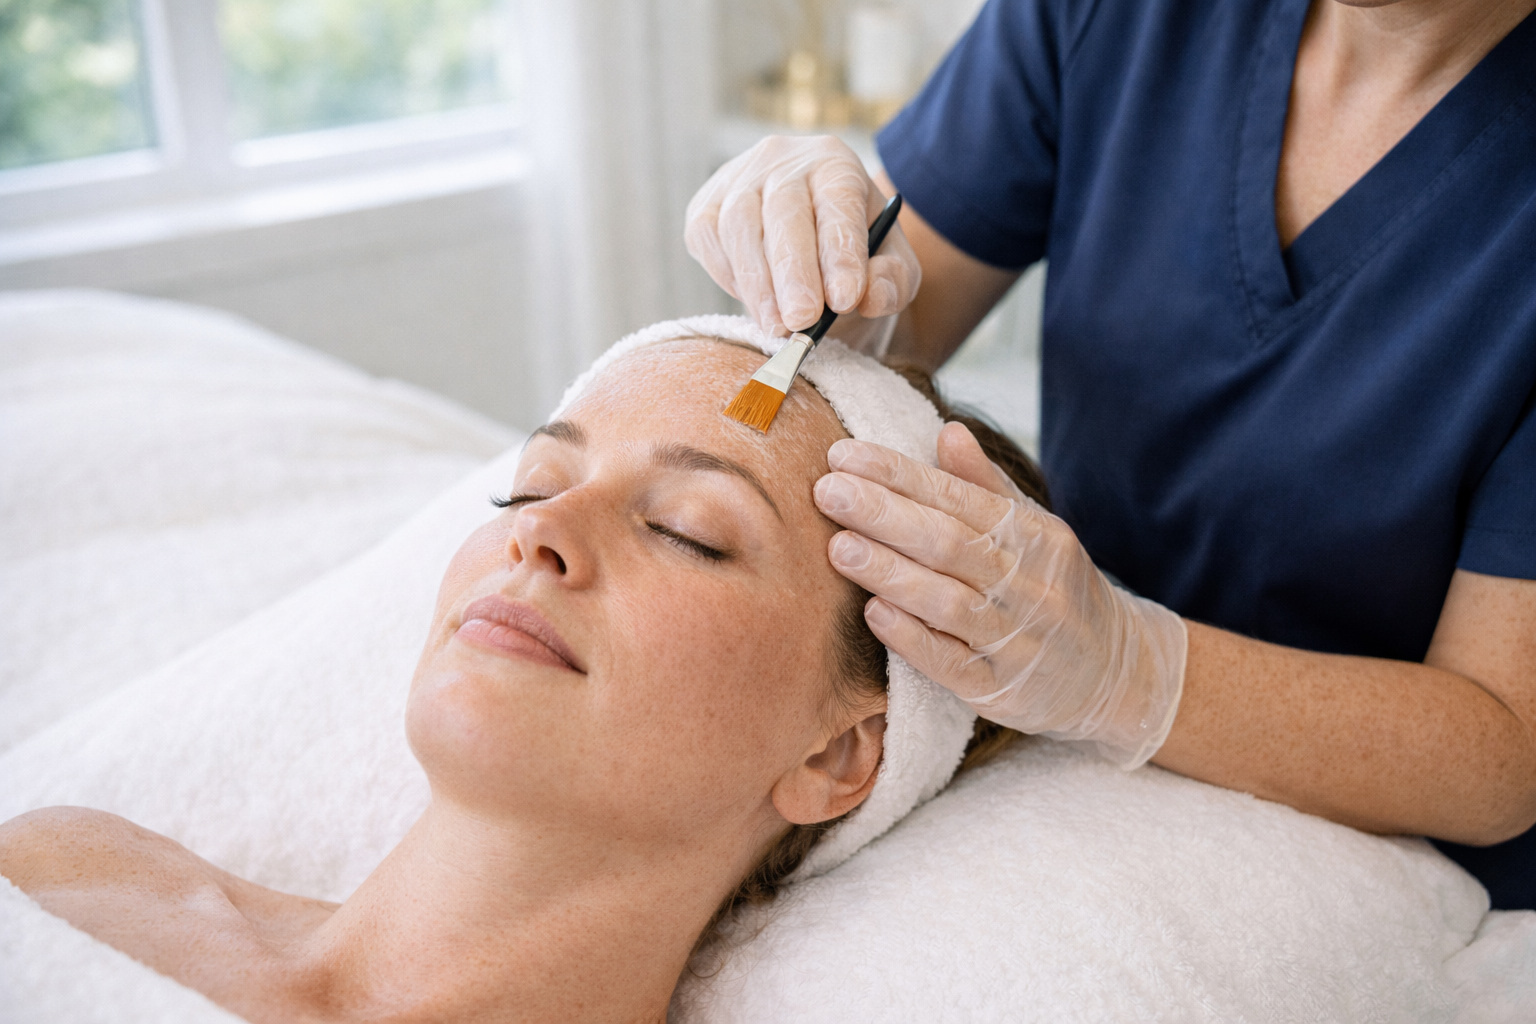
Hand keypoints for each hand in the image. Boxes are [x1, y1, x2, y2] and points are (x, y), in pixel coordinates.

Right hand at [684, 135, 920, 348]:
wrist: (805, 238)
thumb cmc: (852, 252)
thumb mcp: (890, 265)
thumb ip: (893, 280)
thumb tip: (871, 297)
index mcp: (835, 164)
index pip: (838, 202)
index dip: (840, 252)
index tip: (845, 299)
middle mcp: (783, 161)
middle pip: (783, 211)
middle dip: (793, 272)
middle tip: (802, 320)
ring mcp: (738, 180)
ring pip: (739, 226)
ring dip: (758, 284)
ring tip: (778, 326)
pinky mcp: (705, 207)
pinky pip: (708, 240)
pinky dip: (730, 277)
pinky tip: (757, 305)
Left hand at [813, 423, 1186, 768]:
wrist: (1114, 673)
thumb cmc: (1054, 589)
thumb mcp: (1034, 532)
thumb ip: (986, 485)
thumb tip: (947, 431)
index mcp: (1033, 536)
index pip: (956, 497)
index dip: (898, 475)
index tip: (842, 455)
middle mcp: (1029, 584)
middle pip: (948, 543)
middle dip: (883, 514)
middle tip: (826, 491)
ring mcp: (1016, 639)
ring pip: (947, 602)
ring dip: (890, 573)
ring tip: (838, 547)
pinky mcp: (1000, 689)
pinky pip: (953, 664)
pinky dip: (913, 638)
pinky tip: (874, 614)